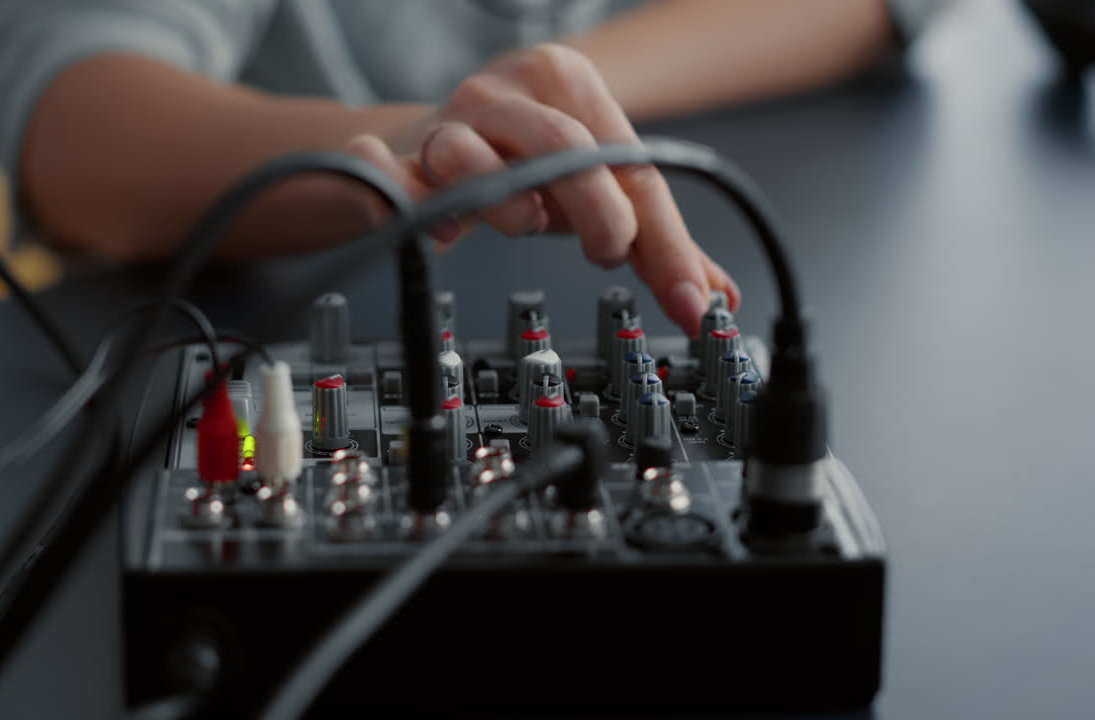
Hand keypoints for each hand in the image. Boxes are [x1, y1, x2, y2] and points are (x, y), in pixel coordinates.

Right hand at [345, 43, 739, 336]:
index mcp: (564, 83)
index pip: (630, 164)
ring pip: (476, 161)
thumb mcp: (591, 189)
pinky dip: (397, 195)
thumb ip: (652, 241)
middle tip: (608, 253)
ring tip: (523, 225)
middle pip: (567, 150)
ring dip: (508, 211)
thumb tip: (710, 297)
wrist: (416, 151)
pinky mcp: (390, 160)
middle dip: (601, 215)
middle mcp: (503, 92)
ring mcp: (444, 123)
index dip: (666, 240)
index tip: (691, 299)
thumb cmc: (513, 167)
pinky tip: (416, 215)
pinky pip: (384, 172)